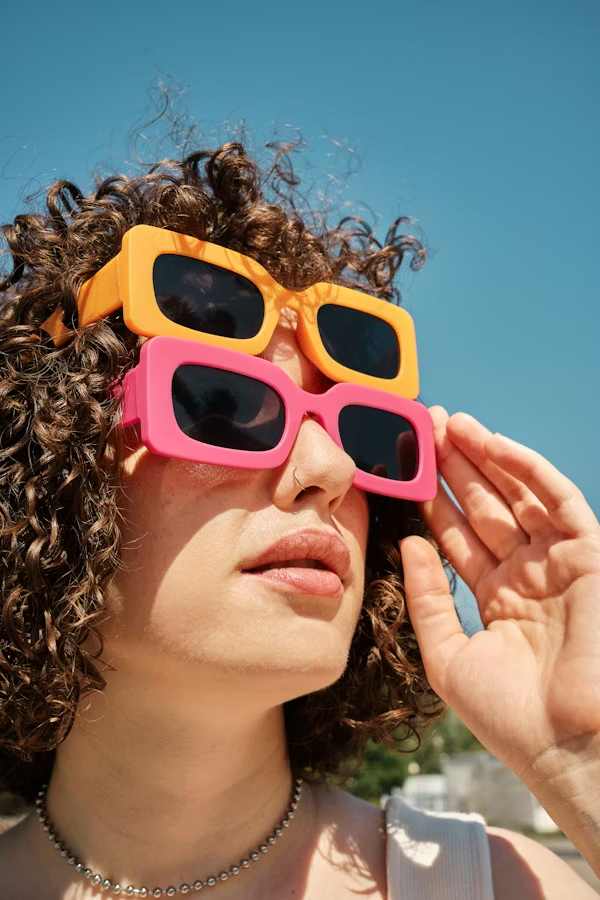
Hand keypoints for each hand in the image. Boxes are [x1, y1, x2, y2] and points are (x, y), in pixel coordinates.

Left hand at [401, 407, 599, 781]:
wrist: (563, 749)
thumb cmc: (507, 716)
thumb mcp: (448, 655)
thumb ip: (427, 598)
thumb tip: (408, 543)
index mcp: (496, 596)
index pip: (458, 536)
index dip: (433, 499)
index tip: (402, 467)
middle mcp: (527, 574)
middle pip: (485, 506)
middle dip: (455, 467)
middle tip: (423, 426)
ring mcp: (558, 564)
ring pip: (518, 495)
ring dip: (486, 456)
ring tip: (449, 422)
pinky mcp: (589, 558)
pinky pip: (559, 501)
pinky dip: (527, 468)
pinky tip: (492, 441)